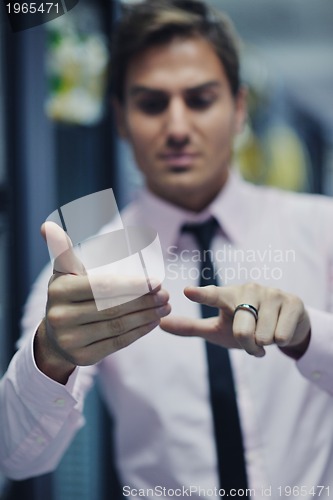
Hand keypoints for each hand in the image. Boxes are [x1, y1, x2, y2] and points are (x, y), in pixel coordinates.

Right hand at [35, 222, 170, 382]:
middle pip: (112, 307)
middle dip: (144, 300)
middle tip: (165, 295)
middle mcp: (61, 316)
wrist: (55, 336)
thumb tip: (48, 225)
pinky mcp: (82, 358)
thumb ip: (63, 250)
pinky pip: (117, 343)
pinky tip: (153, 322)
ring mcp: (70, 340)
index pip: (103, 287)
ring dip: (147, 316)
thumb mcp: (64, 272)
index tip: (157, 281)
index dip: (132, 285)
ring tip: (165, 307)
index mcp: (59, 290)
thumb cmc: (69, 295)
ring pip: (118, 326)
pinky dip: (139, 332)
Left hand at [160, 283, 310, 358]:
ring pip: (264, 337)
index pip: (212, 295)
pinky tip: (281, 330)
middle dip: (248, 346)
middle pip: (243, 332)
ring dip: (264, 344)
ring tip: (267, 333)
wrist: (284, 323)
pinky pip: (282, 336)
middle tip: (252, 342)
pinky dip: (280, 341)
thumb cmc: (245, 325)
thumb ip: (190, 327)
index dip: (201, 295)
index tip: (188, 292)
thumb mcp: (217, 329)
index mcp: (228, 295)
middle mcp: (249, 289)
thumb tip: (160, 324)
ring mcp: (272, 294)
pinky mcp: (292, 302)